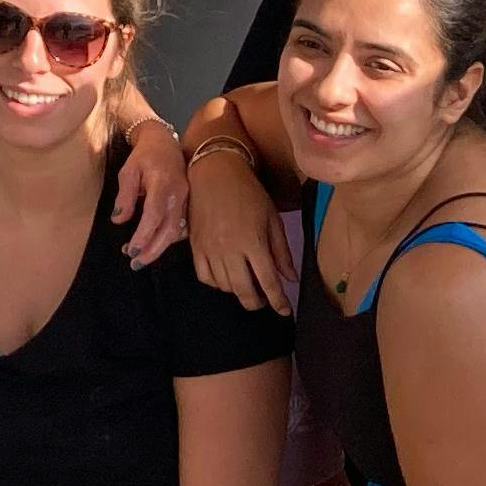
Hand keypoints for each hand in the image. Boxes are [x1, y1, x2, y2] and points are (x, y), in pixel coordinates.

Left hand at [111, 116, 194, 265]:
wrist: (165, 142)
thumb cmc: (144, 156)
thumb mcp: (128, 171)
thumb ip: (125, 196)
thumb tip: (119, 219)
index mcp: (163, 184)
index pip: (154, 216)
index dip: (143, 236)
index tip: (130, 250)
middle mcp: (178, 195)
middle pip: (169, 230)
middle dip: (152, 250)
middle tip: (135, 263)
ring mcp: (185, 200)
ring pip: (176, 231)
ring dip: (158, 247)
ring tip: (139, 257)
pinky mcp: (186, 203)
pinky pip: (180, 226)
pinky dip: (167, 239)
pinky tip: (153, 244)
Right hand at [187, 155, 295, 310]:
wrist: (214, 174)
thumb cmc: (249, 194)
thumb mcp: (272, 218)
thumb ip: (281, 251)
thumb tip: (290, 278)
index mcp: (253, 242)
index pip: (267, 282)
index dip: (278, 301)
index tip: (284, 311)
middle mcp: (229, 250)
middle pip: (243, 291)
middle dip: (257, 302)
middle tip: (265, 301)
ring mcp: (209, 250)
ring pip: (224, 286)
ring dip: (238, 292)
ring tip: (248, 285)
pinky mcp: (195, 247)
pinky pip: (205, 277)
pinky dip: (217, 283)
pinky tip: (226, 277)